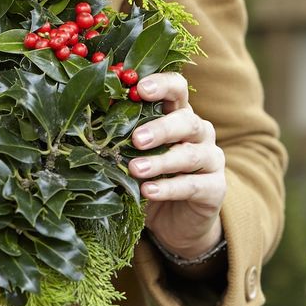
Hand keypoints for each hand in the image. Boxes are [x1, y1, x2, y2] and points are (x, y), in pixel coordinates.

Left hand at [126, 73, 225, 259]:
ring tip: (136, 169)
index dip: (162, 85)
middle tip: (136, 139)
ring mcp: (211, 159)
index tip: (141, 88)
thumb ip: (121, 136)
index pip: (177, 90)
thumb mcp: (133, 155)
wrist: (176, 220)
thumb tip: (90, 117)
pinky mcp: (215, 188)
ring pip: (190, 154)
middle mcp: (200, 133)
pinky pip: (193, 185)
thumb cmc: (149, 177)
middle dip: (161, 128)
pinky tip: (149, 191)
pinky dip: (169, 188)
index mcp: (178, 115)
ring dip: (161, 161)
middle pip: (187, 121)